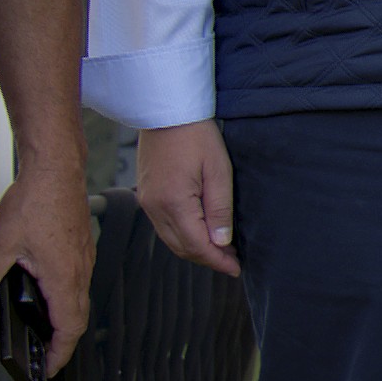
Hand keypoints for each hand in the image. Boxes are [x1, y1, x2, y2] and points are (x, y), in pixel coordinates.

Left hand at [0, 157, 89, 380]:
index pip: (69, 329)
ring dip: (65, 319)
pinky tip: (47, 291)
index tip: (49, 369)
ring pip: (79, 299)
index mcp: (63, 277)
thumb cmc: (37, 200)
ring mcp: (83, 258)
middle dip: (62, 342)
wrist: (56, 168)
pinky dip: (66, 297)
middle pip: (77, 319)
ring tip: (45, 330)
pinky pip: (78, 281)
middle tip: (46, 357)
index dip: (59, 354)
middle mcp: (79, 270)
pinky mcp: (80, 246)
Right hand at [137, 119, 238, 277]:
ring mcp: (147, 202)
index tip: (235, 269)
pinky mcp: (146, 194)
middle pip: (182, 247)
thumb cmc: (197, 136)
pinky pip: (163, 226)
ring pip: (171, 239)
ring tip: (219, 250)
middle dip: (207, 258)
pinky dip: (182, 235)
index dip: (218, 261)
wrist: (167, 112)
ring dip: (194, 248)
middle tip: (231, 261)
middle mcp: (155, 207)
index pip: (197, 245)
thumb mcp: (219, 171)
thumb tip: (221, 242)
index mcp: (174, 203)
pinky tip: (199, 232)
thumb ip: (220, 210)